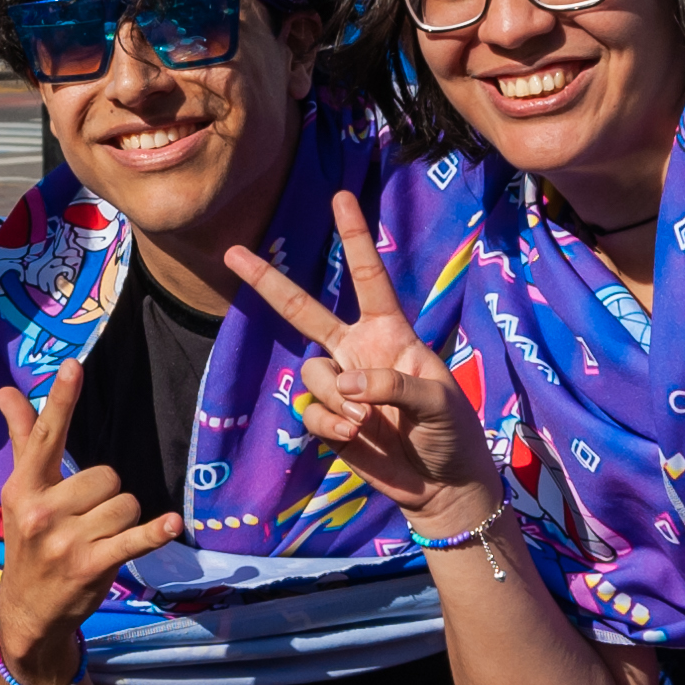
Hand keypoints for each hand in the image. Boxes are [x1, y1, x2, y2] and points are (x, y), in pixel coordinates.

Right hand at [0, 366, 185, 681]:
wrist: (28, 611)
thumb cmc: (30, 541)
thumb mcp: (19, 492)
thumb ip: (22, 438)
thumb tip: (6, 390)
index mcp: (24, 486)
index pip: (46, 436)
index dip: (61, 400)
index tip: (73, 367)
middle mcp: (41, 510)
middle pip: (106, 475)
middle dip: (107, 496)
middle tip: (86, 521)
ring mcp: (66, 540)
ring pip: (126, 504)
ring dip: (123, 521)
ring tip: (97, 540)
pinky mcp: (92, 566)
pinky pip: (132, 539)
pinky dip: (153, 532)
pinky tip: (170, 524)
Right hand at [224, 191, 500, 528]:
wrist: (441, 487)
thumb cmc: (451, 433)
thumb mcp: (437, 401)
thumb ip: (393, 384)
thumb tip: (347, 384)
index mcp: (390, 333)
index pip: (368, 277)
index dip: (353, 237)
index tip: (341, 197)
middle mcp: (357, 351)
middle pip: (303, 310)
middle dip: (267, 282)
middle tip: (232, 252)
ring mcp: (339, 385)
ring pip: (311, 374)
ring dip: (337, 399)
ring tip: (370, 422)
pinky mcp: (327, 420)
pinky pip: (309, 412)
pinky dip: (330, 426)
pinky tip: (357, 438)